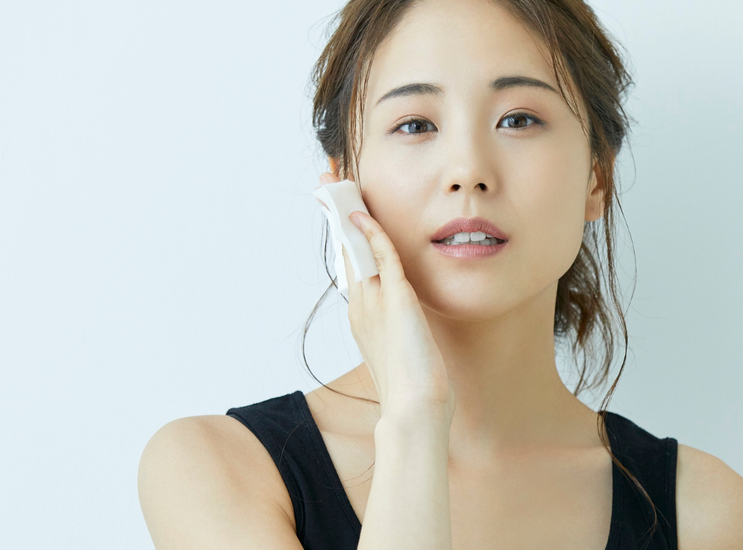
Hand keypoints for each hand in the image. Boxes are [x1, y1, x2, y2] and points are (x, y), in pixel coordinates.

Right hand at [319, 172, 454, 423]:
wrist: (415, 410)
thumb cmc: (415, 386)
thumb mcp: (404, 348)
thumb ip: (400, 325)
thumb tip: (406, 313)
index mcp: (362, 314)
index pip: (350, 262)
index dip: (343, 233)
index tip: (337, 209)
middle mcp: (361, 304)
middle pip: (345, 247)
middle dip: (335, 212)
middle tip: (326, 180)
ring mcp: (373, 301)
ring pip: (356, 246)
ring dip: (346, 211)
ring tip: (336, 181)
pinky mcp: (394, 300)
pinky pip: (381, 255)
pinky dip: (373, 231)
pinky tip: (365, 213)